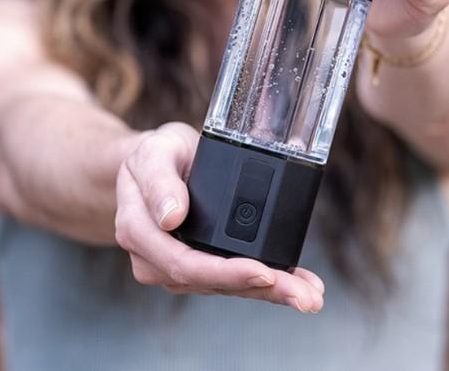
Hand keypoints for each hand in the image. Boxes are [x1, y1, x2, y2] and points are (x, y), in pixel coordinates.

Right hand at [114, 122, 325, 312]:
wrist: (154, 163)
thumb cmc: (155, 154)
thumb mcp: (154, 151)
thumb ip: (158, 179)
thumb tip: (171, 216)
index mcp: (138, 231)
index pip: (182, 263)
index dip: (225, 273)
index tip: (263, 271)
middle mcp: (153, 258)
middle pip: (209, 282)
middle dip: (261, 290)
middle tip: (304, 296)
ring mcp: (175, 268)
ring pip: (225, 287)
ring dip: (269, 292)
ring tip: (309, 293)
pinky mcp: (198, 269)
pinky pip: (230, 281)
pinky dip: (265, 285)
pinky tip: (296, 285)